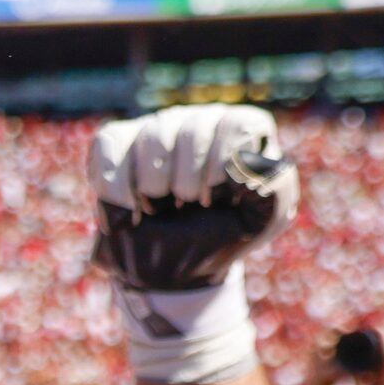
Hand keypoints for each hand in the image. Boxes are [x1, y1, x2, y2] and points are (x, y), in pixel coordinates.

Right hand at [89, 105, 298, 384]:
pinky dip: (114, 186)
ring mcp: (158, 128)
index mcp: (243, 129)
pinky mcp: (119, 142)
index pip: (237, 125)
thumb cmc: (223, 235)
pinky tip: (128, 212)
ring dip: (154, 186)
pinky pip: (109, 144)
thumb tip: (245, 165)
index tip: (215, 201)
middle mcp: (201, 119)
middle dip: (187, 183)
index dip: (222, 168)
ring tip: (159, 209)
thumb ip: (273, 186)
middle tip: (187, 208)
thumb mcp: (263, 218)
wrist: (176, 265)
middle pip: (192, 130)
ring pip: (152, 136)